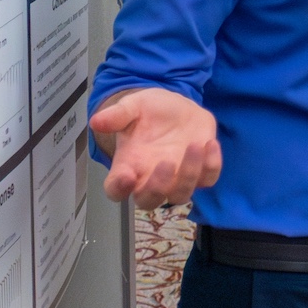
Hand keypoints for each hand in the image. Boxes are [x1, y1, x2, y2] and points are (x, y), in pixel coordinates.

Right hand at [89, 88, 222, 206]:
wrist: (177, 107)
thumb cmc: (150, 111)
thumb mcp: (133, 106)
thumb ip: (116, 115)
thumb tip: (96, 121)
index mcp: (128, 166)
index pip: (116, 189)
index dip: (119, 188)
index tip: (125, 176)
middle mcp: (150, 178)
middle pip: (149, 201)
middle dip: (157, 188)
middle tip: (166, 162)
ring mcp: (177, 179)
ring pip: (181, 195)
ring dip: (188, 175)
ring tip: (193, 145)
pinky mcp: (201, 171)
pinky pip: (208, 179)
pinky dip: (211, 166)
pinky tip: (209, 143)